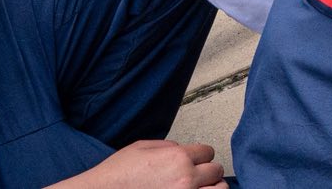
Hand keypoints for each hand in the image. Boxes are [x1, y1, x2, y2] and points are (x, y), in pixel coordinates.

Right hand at [61, 140, 223, 188]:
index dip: (200, 156)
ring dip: (211, 188)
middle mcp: (185, 178)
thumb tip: (182, 149)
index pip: (208, 152)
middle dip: (207, 172)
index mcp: (178, 158)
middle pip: (216, 171)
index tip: (194, 162)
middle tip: (196, 177)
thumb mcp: (140, 148)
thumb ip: (168, 146)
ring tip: (200, 188)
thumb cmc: (115, 176)